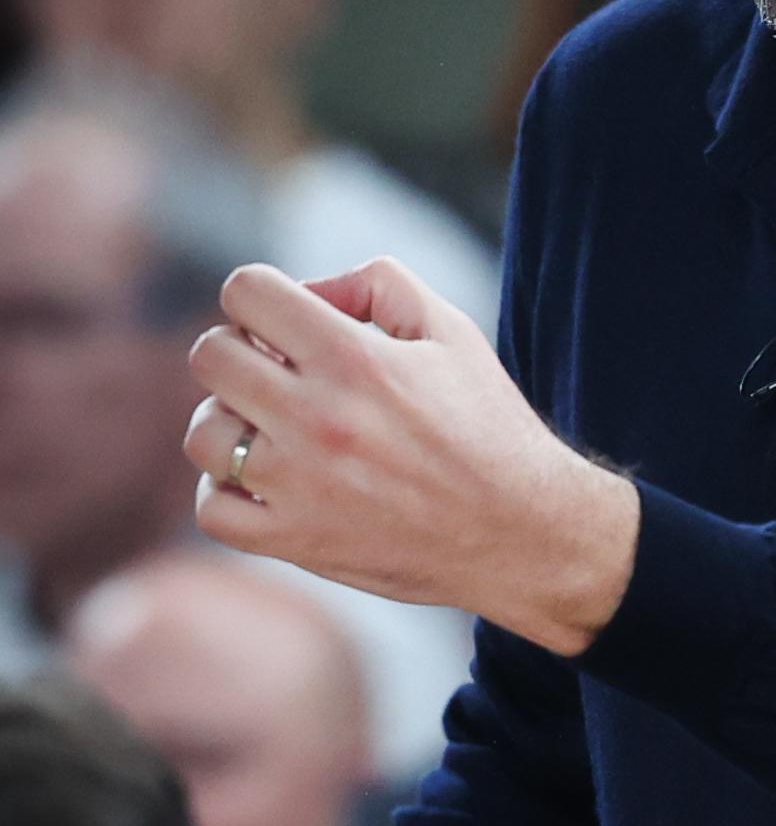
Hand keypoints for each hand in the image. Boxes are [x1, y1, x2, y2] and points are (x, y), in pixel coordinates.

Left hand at [182, 256, 638, 653]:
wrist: (523, 532)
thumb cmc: (487, 426)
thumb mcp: (452, 331)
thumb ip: (376, 283)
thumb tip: (308, 291)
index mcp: (355, 358)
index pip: (245, 293)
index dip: (260, 299)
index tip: (288, 326)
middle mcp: (319, 419)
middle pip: (211, 357)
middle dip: (241, 352)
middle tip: (280, 375)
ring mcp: (301, 486)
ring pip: (203, 434)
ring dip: (229, 423)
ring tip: (272, 430)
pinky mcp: (298, 542)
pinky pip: (212, 509)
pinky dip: (226, 491)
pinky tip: (264, 482)